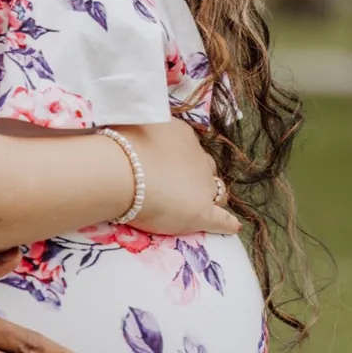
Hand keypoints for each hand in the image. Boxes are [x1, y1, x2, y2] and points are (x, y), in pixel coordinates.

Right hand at [121, 120, 240, 237]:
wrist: (119, 171)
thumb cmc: (120, 147)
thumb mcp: (134, 126)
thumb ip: (144, 131)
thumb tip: (142, 132)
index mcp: (182, 135)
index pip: (189, 149)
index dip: (180, 160)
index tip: (167, 166)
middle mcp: (197, 157)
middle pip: (205, 168)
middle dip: (198, 176)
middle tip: (180, 186)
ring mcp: (202, 185)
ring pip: (216, 191)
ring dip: (212, 197)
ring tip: (205, 205)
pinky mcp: (201, 212)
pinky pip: (221, 220)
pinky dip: (227, 223)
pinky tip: (232, 227)